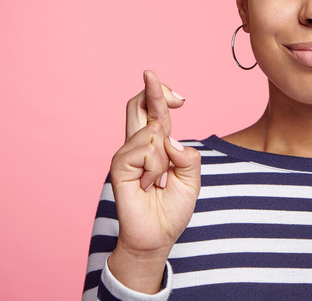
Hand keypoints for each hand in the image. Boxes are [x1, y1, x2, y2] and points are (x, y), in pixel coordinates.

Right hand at [108, 70, 200, 292]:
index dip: (161, 95)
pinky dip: (155, 167)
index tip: (179, 98)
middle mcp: (138, 145)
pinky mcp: (119, 167)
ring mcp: (126, 154)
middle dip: (152, 89)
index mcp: (155, 145)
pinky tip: (149, 185)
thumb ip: (188, 156)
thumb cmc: (172, 208)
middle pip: (139, 105)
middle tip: (151, 74)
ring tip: (159, 181)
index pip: (154, 112)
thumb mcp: (192, 178)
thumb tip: (170, 139)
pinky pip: (145, 149)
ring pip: (152, 131)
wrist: (158, 237)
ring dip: (164, 158)